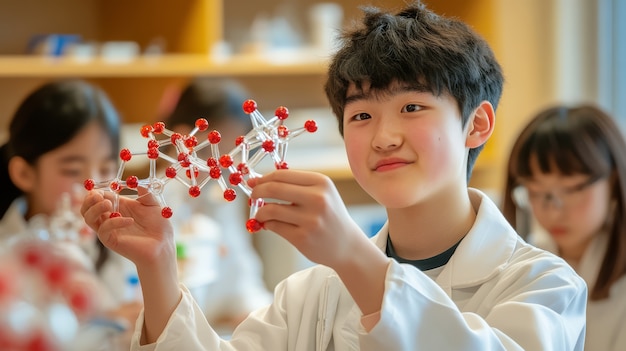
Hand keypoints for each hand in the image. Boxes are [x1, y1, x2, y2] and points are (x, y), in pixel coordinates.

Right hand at [80, 188, 174, 267]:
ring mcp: (110, 230)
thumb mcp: (153, 205)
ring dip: (95, 209)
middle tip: (99, 196)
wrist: (163, 244)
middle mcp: (110, 218)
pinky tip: (129, 220)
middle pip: (87, 209)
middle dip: (89, 200)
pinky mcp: (111, 241)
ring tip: (108, 204)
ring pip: (89, 219)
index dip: (97, 192)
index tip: (101, 188)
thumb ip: (145, 193)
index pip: (98, 198)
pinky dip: (114, 222)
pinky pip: (104, 230)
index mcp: (118, 207)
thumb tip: (136, 183)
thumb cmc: (159, 226)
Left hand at [248, 170, 366, 268]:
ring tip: (261, 214)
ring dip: (260, 212)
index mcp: (321, 182)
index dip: (263, 178)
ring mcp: (311, 219)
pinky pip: (274, 226)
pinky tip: (271, 225)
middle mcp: (318, 199)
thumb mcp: (321, 193)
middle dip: (257, 191)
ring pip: (271, 210)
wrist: (347, 244)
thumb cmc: (328, 215)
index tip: (254, 182)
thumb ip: (294, 185)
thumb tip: (258, 181)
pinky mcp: (303, 238)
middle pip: (274, 188)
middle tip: (252, 196)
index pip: (282, 175)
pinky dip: (267, 224)